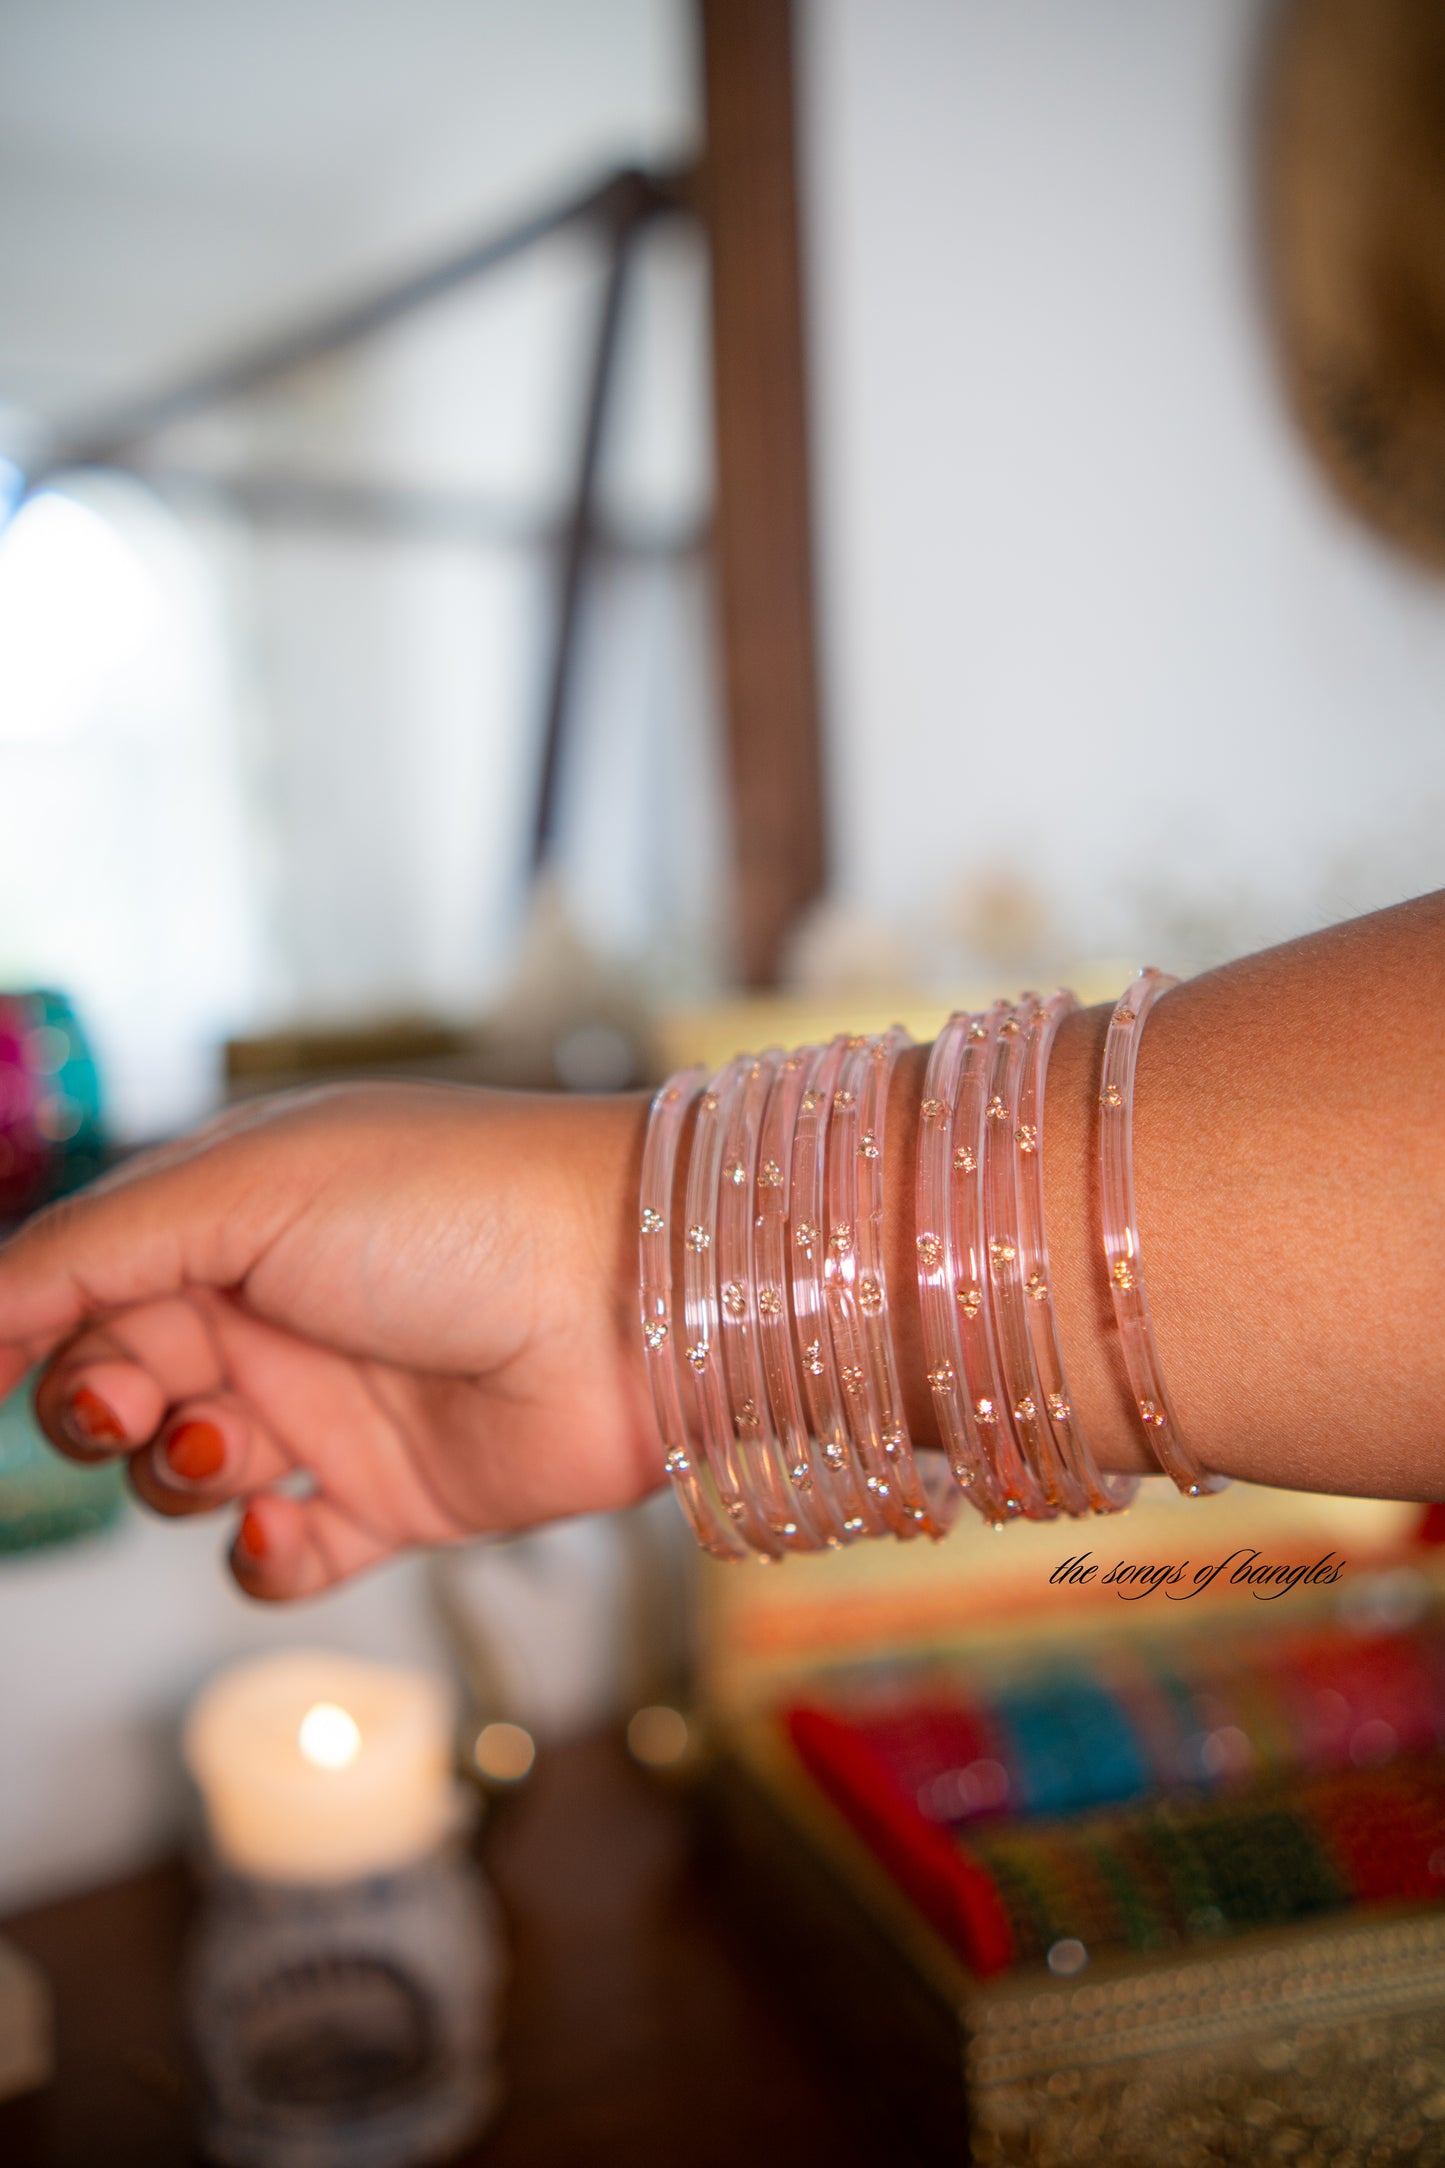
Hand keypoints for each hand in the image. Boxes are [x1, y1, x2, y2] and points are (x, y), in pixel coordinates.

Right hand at [0, 1083, 656, 1599]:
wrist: (641, 1297)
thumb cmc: (457, 1205)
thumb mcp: (247, 1188)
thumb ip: (94, 1248)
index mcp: (236, 1210)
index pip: (86, 1273)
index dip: (21, 1325)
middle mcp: (277, 1304)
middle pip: (118, 1377)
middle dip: (95, 1401)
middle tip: (132, 1404)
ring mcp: (334, 1404)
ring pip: (183, 1471)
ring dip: (175, 1473)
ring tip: (224, 1446)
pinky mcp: (394, 1497)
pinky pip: (279, 1555)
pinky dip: (258, 1555)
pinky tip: (285, 1520)